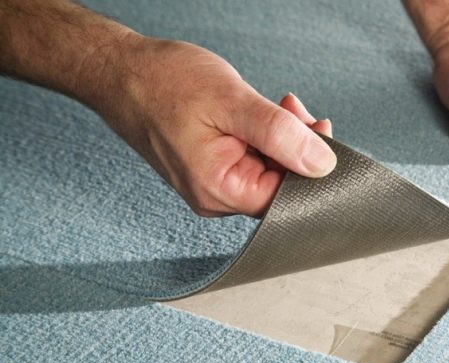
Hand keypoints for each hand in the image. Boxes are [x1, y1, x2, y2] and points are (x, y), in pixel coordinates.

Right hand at [97, 39, 334, 216]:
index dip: (311, 167)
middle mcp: (216, 196)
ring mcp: (213, 184)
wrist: (119, 72)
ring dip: (285, 138)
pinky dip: (267, 136)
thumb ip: (280, 134)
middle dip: (299, 147)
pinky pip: (253, 160)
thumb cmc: (163, 83)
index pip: (288, 197)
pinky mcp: (213, 167)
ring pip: (270, 170)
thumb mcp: (231, 102)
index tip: (319, 130)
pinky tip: (264, 112)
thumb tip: (322, 163)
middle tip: (296, 109)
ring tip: (280, 104)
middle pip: (281, 186)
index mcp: (219, 190)